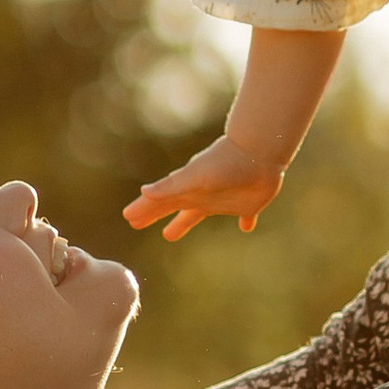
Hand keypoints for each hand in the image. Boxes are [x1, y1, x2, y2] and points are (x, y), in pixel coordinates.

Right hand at [123, 135, 286, 243]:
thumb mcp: (196, 177)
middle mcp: (202, 195)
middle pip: (173, 208)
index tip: (128, 217)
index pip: (160, 203)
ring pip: (198, 214)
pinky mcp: (247, 205)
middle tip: (137, 224)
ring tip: (170, 235)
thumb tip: (144, 192)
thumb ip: (172, 187)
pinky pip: (245, 216)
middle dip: (155, 215)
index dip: (144, 210)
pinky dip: (246, 222)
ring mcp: (224, 200)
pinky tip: (247, 227)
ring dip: (183, 222)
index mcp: (189, 191)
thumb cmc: (226, 163)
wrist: (260, 153)